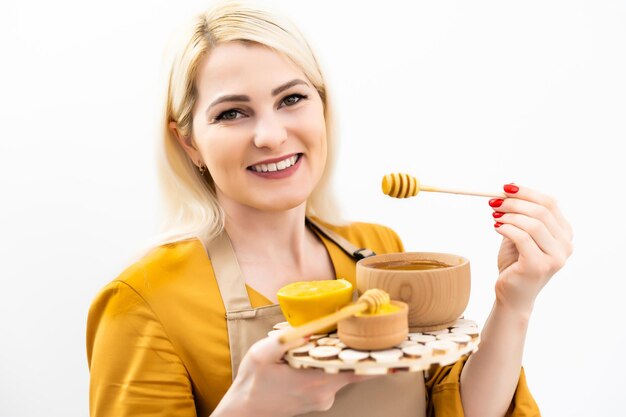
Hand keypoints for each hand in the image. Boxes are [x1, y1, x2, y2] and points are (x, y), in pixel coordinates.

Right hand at [216, 334, 374, 416]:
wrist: (244, 412)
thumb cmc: (251, 383)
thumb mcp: (262, 354)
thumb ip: (286, 340)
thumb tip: (311, 329)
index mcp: (314, 381)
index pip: (357, 371)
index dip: (376, 358)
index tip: (391, 345)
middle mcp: (324, 394)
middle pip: (354, 370)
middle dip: (362, 351)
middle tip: (372, 330)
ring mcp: (322, 399)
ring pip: (343, 374)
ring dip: (344, 357)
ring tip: (346, 336)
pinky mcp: (318, 400)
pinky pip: (333, 379)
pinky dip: (333, 365)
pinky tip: (326, 352)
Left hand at [489, 184, 572, 315]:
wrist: (512, 294)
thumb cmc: (516, 263)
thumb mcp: (519, 234)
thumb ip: (520, 215)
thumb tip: (509, 189)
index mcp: (564, 234)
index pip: (550, 203)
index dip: (527, 192)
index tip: (506, 188)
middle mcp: (565, 245)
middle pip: (542, 211)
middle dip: (515, 203)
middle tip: (494, 202)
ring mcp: (555, 257)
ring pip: (533, 224)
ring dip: (509, 215)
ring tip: (494, 215)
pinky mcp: (539, 266)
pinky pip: (522, 238)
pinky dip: (506, 228)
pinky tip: (496, 227)